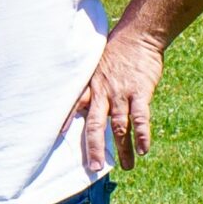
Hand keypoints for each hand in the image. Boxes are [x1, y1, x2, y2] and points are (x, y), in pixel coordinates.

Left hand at [68, 28, 165, 175]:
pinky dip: (143, 134)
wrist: (138, 35)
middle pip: (96, 125)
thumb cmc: (116, 50)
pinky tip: (144, 150)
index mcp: (91, 86)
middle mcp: (103, 92)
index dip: (67, 120)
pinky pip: (141, 117)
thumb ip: (89, 84)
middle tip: (93, 168)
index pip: (74, 105)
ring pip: (120, 126)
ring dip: (123, 149)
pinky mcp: (140, 92)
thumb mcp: (95, 64)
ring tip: (127, 167)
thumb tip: (81, 100)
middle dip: (94, 148)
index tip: (59, 136)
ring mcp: (122, 94)